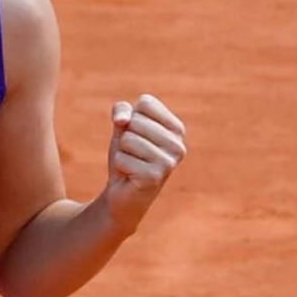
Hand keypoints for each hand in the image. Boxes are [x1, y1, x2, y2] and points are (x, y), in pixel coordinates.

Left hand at [103, 94, 186, 235]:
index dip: (131, 117)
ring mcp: (169, 162)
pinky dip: (119, 165)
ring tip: (132, 164)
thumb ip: (122, 110)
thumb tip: (123, 120)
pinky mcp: (154, 177)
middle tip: (133, 154)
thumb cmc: (127, 155)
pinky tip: (130, 176)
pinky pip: (121, 158)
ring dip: (122, 151)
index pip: (146, 103)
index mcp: (177, 129)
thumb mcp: (123, 126)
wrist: (123, 193)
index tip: (136, 135)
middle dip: (125, 136)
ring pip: (128, 139)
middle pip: (135, 121)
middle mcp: (178, 145)